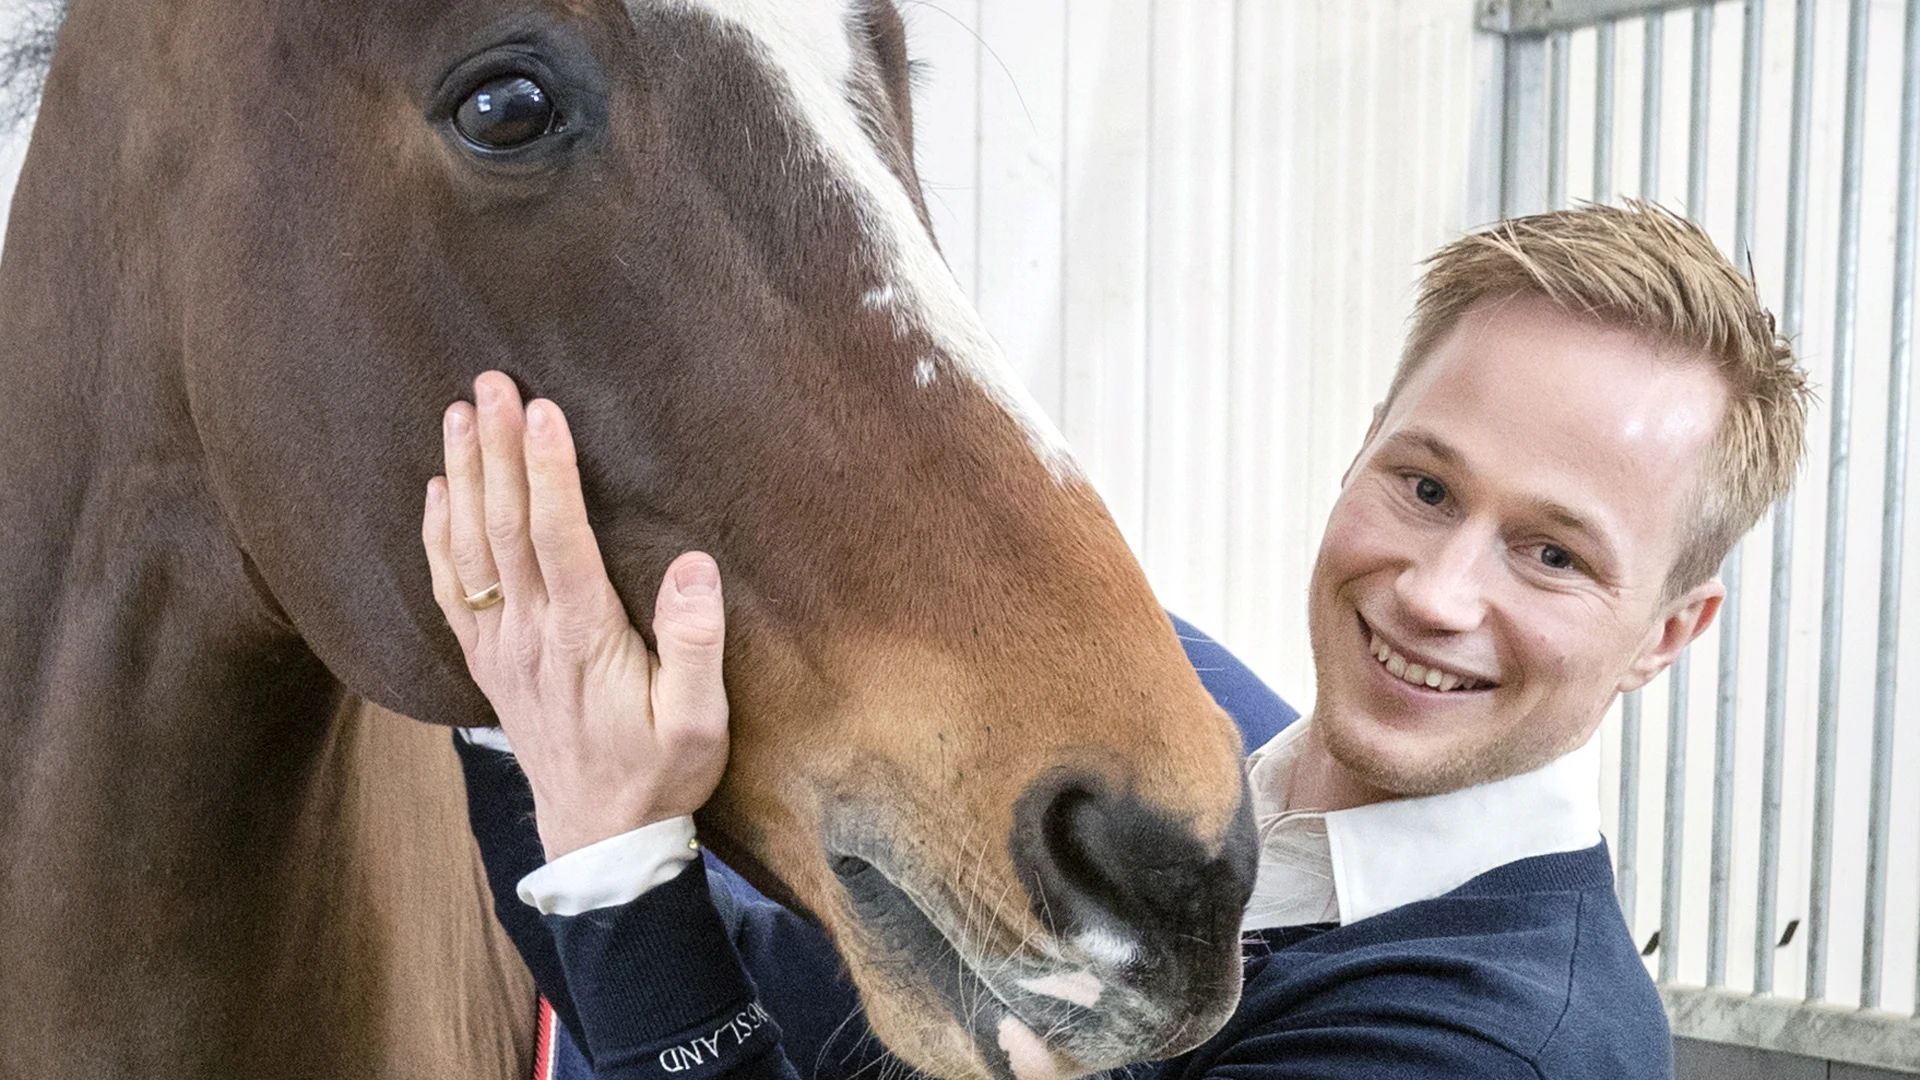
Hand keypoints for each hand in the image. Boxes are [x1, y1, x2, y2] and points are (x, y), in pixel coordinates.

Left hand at [422, 371, 729, 859]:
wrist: (598, 842)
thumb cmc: (659, 776)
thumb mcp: (700, 722)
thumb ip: (696, 644)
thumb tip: (692, 566)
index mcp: (583, 638)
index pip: (557, 536)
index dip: (547, 469)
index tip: (542, 409)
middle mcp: (530, 634)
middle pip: (503, 525)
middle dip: (496, 448)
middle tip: (490, 382)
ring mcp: (501, 647)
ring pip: (470, 547)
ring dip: (463, 476)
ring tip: (458, 415)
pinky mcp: (489, 661)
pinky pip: (451, 586)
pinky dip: (438, 534)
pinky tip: (437, 492)